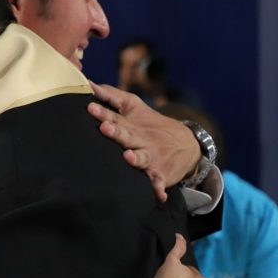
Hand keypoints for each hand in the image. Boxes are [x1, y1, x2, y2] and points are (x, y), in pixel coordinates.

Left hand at [87, 82, 200, 201]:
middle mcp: (140, 140)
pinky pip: (159, 182)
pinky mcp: (160, 173)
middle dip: (116, 132)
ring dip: (136, 158)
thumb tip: (90, 83)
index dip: (103, 112)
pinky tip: (159, 194)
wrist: (187, 143)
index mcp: (130, 125)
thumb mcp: (134, 107)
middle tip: (105, 128)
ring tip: (129, 157)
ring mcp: (151, 156)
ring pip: (142, 157)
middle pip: (126, 136)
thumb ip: (112, 96)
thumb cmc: (150, 124)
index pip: (114, 117)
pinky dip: (160, 188)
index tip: (90, 107)